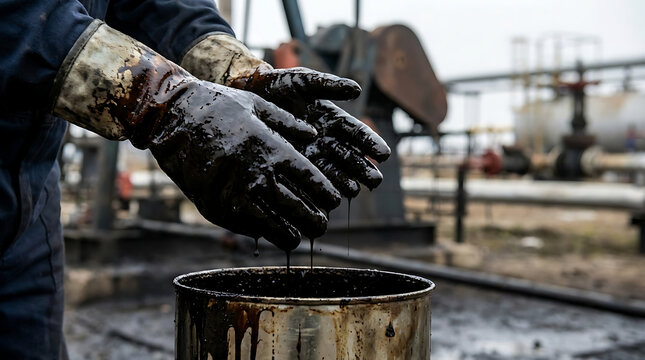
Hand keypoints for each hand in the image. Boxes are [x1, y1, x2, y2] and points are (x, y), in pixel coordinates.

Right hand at [50, 23, 339, 249]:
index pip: (310, 180)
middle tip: (321, 225)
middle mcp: (255, 174)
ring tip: (299, 235)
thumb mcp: (256, 105)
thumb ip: (288, 123)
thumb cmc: (218, 107)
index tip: (332, 201)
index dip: (326, 194)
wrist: (171, 119)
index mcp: (271, 148)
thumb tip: (315, 134)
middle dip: (315, 221)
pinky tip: (271, 231)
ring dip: (292, 234)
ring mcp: (234, 194)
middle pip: (298, 209)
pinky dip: (263, 233)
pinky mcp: (215, 208)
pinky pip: (247, 228)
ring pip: (275, 227)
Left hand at [229, 67, 390, 197]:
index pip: (357, 134)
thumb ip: (329, 85)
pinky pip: (308, 180)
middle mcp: (326, 141)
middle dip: (362, 169)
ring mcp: (311, 156)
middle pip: (349, 158)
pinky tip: (324, 200)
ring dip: (344, 183)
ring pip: (332, 172)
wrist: (249, 96)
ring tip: (352, 191)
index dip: (370, 144)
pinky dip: (317, 190)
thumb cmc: (280, 85)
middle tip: (374, 181)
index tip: (384, 154)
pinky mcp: (294, 166)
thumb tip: (358, 90)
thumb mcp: (304, 81)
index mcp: (334, 121)